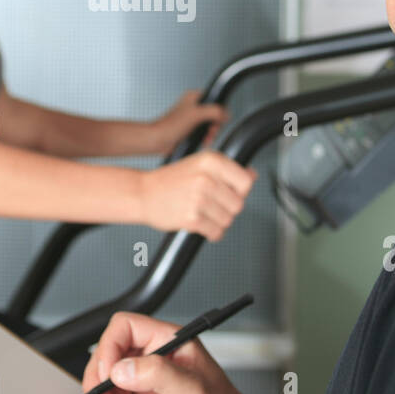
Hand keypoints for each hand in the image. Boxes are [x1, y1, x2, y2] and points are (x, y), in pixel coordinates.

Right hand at [83, 312, 268, 393]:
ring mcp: (146, 385)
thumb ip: (158, 373)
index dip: (110, 347)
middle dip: (105, 385)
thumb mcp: (193, 390)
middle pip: (108, 359)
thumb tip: (122, 368)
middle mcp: (154, 360)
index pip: (125, 328)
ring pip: (109, 389)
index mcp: (168, 341)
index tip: (109, 373)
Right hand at [138, 152, 254, 240]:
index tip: (227, 193)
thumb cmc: (171, 180)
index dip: (239, 191)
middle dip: (227, 209)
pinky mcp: (191, 218)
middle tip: (210, 205)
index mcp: (211, 160)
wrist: (142, 193)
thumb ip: (226, 170)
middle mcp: (206, 178)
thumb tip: (252, 175)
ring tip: (201, 212)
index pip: (245, 182)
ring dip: (217, 221)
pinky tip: (199, 224)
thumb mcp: (199, 164)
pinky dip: (211, 233)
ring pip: (228, 220)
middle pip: (238, 205)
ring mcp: (198, 198)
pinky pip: (216, 233)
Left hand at [153, 90, 227, 154]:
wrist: (158, 140)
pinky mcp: (190, 130)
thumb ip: (214, 112)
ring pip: (210, 125)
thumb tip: (226, 114)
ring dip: (211, 133)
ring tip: (206, 138)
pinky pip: (204, 133)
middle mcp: (193, 107)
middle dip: (215, 125)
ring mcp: (192, 119)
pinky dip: (205, 138)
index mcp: (194, 97)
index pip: (215, 100)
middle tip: (211, 130)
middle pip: (215, 114)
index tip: (218, 119)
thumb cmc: (170, 126)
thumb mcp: (196, 114)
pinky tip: (202, 141)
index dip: (219, 111)